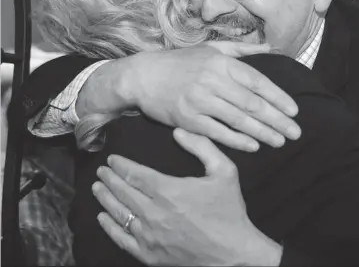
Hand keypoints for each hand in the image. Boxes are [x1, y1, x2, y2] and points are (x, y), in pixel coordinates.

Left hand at [93, 128, 282, 265]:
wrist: (233, 254)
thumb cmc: (229, 211)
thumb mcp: (225, 171)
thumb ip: (202, 147)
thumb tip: (179, 132)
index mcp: (170, 191)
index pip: (135, 174)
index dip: (121, 165)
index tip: (112, 159)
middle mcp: (154, 213)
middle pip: (123, 192)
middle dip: (110, 179)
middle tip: (101, 171)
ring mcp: (150, 236)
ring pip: (119, 213)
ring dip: (106, 198)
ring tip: (98, 188)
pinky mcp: (150, 255)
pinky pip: (122, 239)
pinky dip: (110, 227)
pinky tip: (103, 218)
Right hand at [118, 43, 299, 150]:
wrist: (143, 77)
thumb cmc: (180, 62)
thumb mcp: (210, 48)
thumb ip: (241, 48)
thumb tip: (270, 46)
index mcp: (220, 62)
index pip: (257, 81)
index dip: (278, 97)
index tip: (294, 111)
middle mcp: (212, 80)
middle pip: (252, 104)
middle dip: (277, 120)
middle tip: (295, 132)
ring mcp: (199, 101)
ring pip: (238, 120)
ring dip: (262, 132)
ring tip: (280, 141)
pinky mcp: (188, 119)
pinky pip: (218, 133)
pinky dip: (237, 140)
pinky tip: (253, 146)